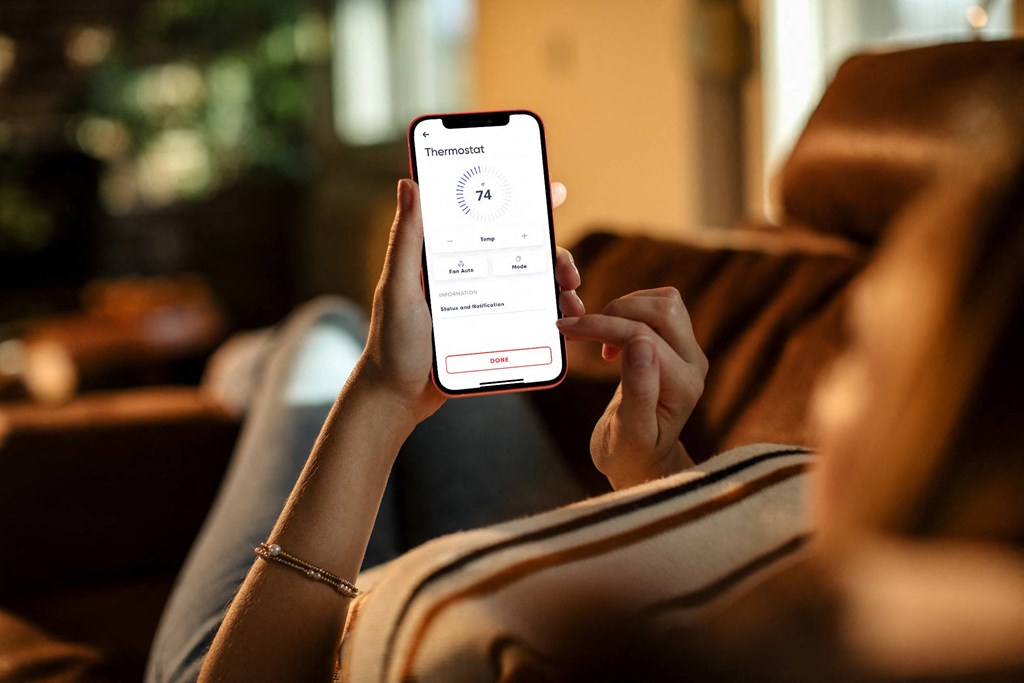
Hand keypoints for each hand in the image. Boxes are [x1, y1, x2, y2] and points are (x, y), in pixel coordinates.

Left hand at [355, 180, 581, 424]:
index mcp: (445, 256)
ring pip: (531, 282)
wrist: (399, 398)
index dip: (520, 201)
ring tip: (571, 298)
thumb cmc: (391, 343)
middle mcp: (468, 274)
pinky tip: (566, 320)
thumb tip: (409, 184)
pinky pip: (529, 315)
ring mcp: (484, 302)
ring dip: (558, 284)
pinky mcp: (493, 330)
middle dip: (553, 252)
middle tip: (567, 269)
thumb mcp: (399, 288)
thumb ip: (406, 240)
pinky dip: (552, 314)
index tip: (552, 192)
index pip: (486, 218)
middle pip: (520, 250)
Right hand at [557, 288, 706, 488]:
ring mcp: (690, 352)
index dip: (601, 327)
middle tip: (578, 330)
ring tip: (600, 335)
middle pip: (662, 311)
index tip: (565, 328)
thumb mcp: (628, 432)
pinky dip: (633, 308)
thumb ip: (638, 390)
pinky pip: (662, 305)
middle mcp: (694, 365)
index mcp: (681, 388)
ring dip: (626, 307)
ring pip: (666, 302)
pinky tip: (614, 334)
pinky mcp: (680, 344)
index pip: (643, 337)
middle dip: (613, 312)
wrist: (640, 459)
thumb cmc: (629, 453)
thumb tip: (640, 343)